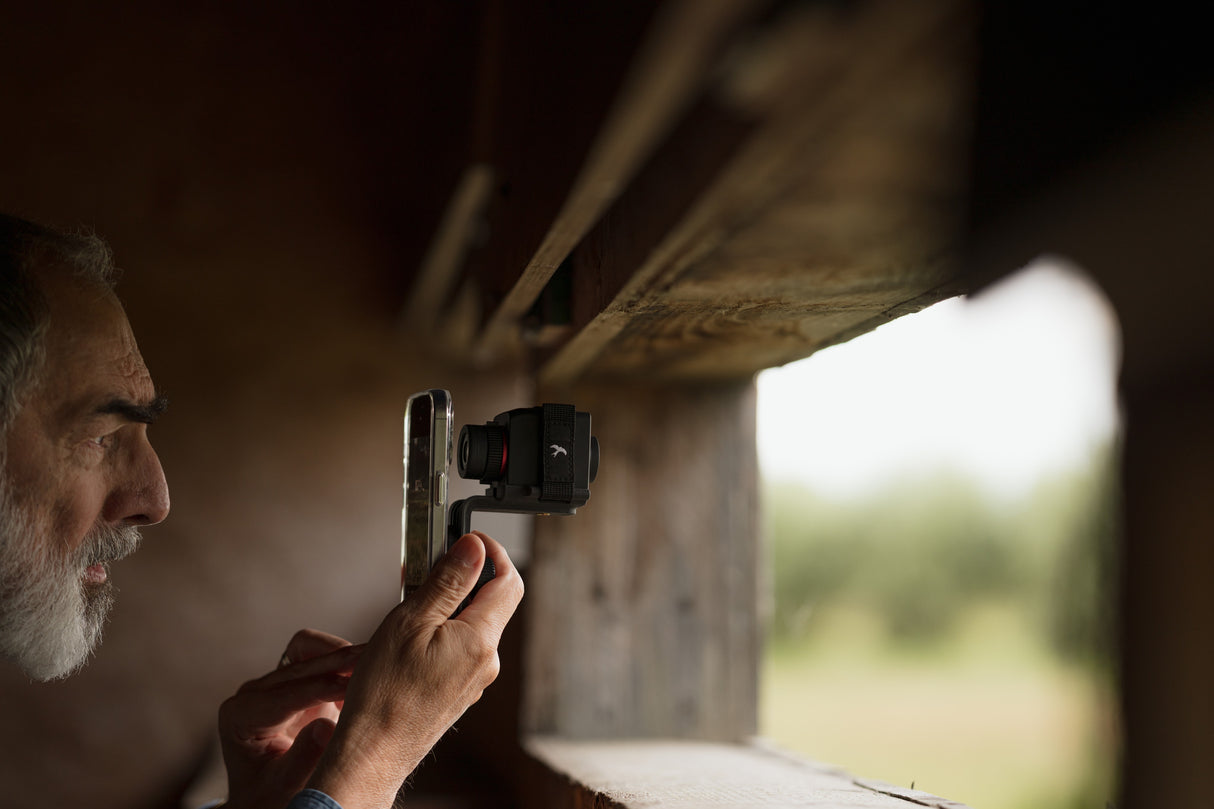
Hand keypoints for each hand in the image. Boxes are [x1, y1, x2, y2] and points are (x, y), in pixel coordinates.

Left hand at [218, 629, 363, 808]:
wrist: (267, 799)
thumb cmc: (269, 799)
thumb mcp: (282, 788)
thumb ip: (301, 760)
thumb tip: (326, 728)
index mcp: (240, 717)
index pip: (286, 694)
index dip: (323, 688)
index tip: (354, 687)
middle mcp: (254, 693)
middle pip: (299, 661)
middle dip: (338, 663)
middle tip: (375, 662)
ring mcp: (276, 684)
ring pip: (311, 649)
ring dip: (343, 655)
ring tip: (376, 661)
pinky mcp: (298, 681)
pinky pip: (321, 656)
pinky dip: (344, 660)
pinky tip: (369, 670)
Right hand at [307, 531, 523, 808]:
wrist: (373, 752)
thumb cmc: (384, 695)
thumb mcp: (410, 622)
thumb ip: (447, 582)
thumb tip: (473, 548)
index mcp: (481, 640)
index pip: (508, 581)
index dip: (492, 552)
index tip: (467, 537)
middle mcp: (486, 661)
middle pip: (491, 601)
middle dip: (464, 576)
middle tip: (429, 564)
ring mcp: (473, 679)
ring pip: (472, 625)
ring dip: (448, 603)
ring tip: (412, 599)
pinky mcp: (457, 691)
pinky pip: (458, 648)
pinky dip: (441, 629)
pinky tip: (411, 633)